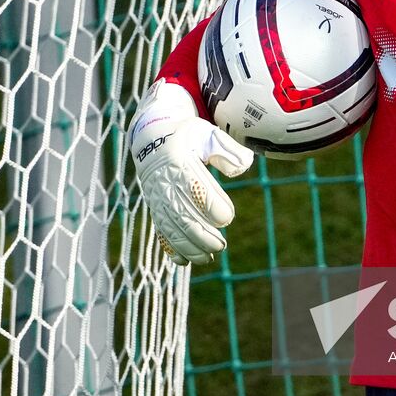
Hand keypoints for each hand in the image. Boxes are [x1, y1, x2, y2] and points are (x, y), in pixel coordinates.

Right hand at [130, 81, 253, 265]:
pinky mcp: (154, 208)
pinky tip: (184, 261)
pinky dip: (170, 248)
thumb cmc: (188, 137)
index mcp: (177, 159)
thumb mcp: (207, 134)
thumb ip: (227, 149)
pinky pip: (160, 230)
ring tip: (208, 256)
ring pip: (170, 227)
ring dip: (189, 246)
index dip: (212, 206)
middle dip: (202, 234)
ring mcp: (157, 197)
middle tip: (221, 245)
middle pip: (182, 215)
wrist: (151, 139)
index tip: (226, 217)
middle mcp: (164, 181)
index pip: (195, 188)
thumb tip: (243, 166)